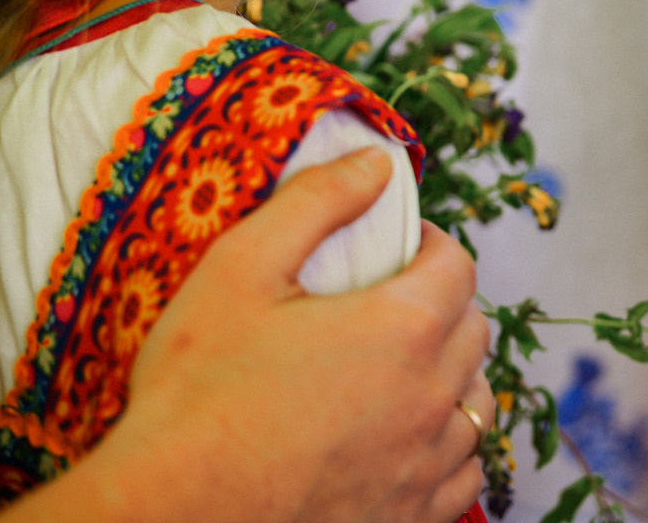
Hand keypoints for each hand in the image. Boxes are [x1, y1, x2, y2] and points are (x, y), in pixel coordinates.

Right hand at [20, 149, 491, 522]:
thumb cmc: (197, 392)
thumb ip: (316, 202)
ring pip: (476, 404)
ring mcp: (425, 466)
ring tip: (401, 371)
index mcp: (402, 329)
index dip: (430, 246)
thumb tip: (376, 161)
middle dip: (442, 304)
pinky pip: (463, 476)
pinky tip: (408, 440)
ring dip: (451, 376)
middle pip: (472, 330)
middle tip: (390, 302)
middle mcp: (431, 398)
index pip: (457, 267)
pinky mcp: (409, 518)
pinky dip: (448, 450)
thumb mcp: (240, 268)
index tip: (397, 248)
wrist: (172, 512)